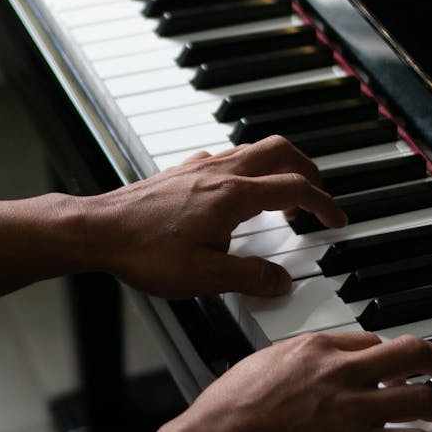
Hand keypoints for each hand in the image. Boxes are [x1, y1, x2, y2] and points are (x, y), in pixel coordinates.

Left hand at [83, 136, 346, 297]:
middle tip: (318, 196)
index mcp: (233, 195)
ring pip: (254, 150)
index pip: (294, 188)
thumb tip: (280, 281)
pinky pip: (228, 158)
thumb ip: (249, 278)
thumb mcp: (204, 277)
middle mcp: (220, 172)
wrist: (96, 231)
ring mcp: (199, 167)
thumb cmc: (142, 252)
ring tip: (285, 196)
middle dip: (308, 171)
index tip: (335, 220)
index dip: (323, 204)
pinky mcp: (181, 171)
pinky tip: (238, 194)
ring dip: (279, 167)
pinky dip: (249, 169)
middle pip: (280, 151)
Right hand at [175, 332, 431, 431]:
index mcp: (316, 347)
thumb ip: (289, 365)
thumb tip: (297, 373)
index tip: (397, 370)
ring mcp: (355, 408)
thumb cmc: (227, 412)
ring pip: (424, 399)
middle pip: (412, 353)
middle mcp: (343, 371)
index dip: (389, 356)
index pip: (371, 341)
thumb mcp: (258, 365)